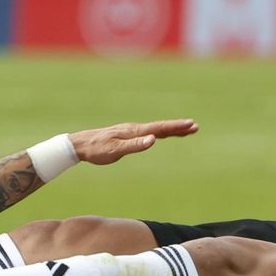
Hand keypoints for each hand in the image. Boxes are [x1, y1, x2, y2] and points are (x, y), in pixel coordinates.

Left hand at [68, 119, 198, 165]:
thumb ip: (134, 145)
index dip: (176, 127)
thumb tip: (153, 140)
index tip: (190, 124)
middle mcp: (135, 129)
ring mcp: (132, 132)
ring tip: (186, 130)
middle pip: (161, 127)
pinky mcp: (127, 136)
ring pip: (156, 130)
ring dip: (171, 130)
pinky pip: (148, 134)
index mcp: (134, 131)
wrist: (80, 145)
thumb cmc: (96, 149)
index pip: (159, 128)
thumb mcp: (115, 150)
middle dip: (178, 127)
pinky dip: (160, 133)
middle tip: (195, 126)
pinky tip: (162, 135)